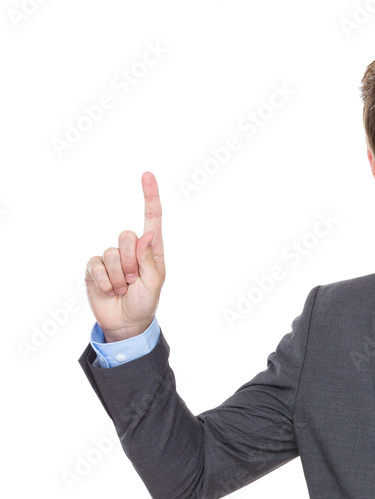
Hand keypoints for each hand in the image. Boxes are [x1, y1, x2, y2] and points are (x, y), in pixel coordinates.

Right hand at [84, 170, 165, 340]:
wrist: (125, 323)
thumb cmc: (145, 303)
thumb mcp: (154, 283)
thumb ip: (149, 259)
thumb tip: (146, 234)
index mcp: (150, 250)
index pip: (151, 219)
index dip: (150, 197)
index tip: (147, 175)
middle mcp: (131, 250)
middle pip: (127, 236)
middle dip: (131, 262)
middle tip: (134, 280)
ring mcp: (112, 257)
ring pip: (111, 254)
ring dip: (119, 277)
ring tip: (124, 288)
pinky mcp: (95, 267)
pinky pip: (97, 266)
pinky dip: (106, 282)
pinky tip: (110, 290)